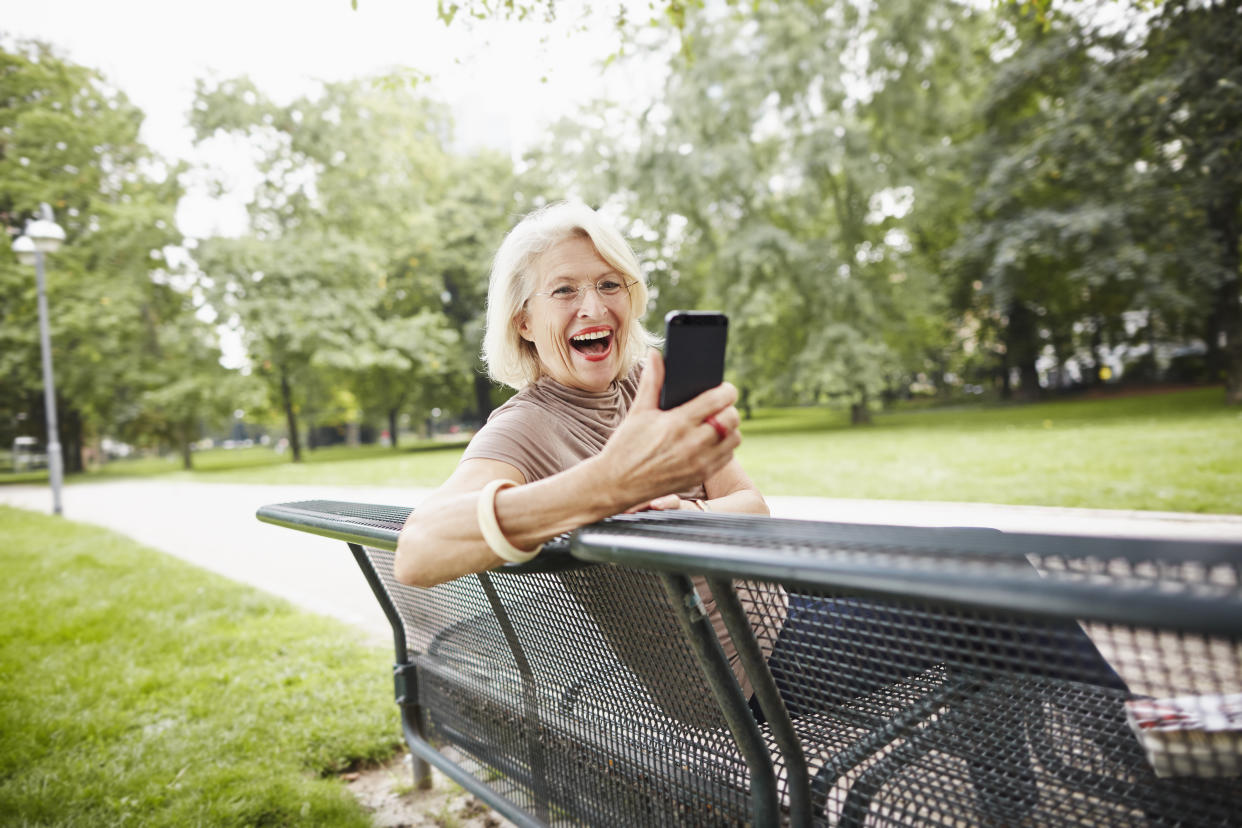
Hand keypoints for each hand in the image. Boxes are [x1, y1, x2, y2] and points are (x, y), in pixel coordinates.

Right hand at [596, 349, 740, 510]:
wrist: (617, 484)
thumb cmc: (626, 445)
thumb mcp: (638, 411)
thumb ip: (651, 381)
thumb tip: (655, 354)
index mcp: (677, 423)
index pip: (717, 400)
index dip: (727, 390)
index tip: (725, 388)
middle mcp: (692, 444)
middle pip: (731, 419)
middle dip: (728, 409)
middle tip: (719, 406)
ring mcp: (698, 463)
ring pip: (734, 438)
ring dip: (730, 428)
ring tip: (716, 423)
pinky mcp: (700, 477)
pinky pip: (727, 457)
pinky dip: (725, 447)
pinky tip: (711, 441)